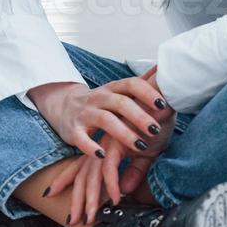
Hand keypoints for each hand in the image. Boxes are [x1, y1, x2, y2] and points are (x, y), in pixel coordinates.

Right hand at [28, 69, 169, 160]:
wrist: (63, 107)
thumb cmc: (100, 103)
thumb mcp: (117, 92)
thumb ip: (138, 87)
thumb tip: (163, 70)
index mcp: (112, 88)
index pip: (131, 84)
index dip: (147, 92)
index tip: (163, 104)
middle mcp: (98, 98)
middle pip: (120, 103)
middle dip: (139, 116)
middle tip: (156, 130)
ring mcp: (84, 113)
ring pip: (105, 120)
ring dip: (124, 133)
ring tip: (141, 146)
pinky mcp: (73, 130)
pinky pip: (82, 139)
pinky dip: (91, 147)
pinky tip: (103, 156)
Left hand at [42, 67, 174, 224]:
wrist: (164, 98)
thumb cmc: (156, 123)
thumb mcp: (146, 153)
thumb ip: (133, 172)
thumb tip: (124, 192)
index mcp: (105, 145)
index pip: (81, 166)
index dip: (66, 179)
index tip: (52, 193)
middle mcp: (102, 143)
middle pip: (83, 174)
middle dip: (76, 198)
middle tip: (73, 219)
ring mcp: (108, 141)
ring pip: (93, 174)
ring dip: (92, 197)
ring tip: (90, 217)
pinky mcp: (118, 140)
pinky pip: (111, 166)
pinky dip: (112, 184)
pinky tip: (116, 198)